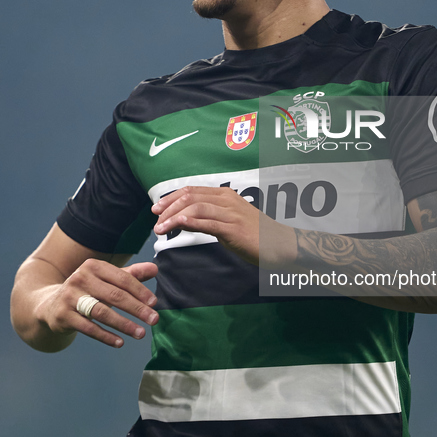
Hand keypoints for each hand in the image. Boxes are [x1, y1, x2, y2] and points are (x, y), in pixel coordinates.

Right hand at [37, 260, 158, 347]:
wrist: (49, 304)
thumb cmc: (86, 290)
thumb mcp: (106, 280)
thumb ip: (130, 275)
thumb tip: (155, 269)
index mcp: (94, 266)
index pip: (122, 278)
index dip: (140, 291)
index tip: (154, 304)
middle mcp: (80, 278)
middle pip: (114, 295)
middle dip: (137, 309)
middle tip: (154, 320)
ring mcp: (69, 297)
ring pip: (102, 312)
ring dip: (123, 324)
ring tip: (140, 333)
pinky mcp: (63, 315)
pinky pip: (88, 328)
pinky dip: (105, 336)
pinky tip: (120, 342)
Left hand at [151, 186, 296, 265]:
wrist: (280, 245)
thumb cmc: (256, 235)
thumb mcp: (230, 221)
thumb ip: (210, 217)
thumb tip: (187, 220)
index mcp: (226, 195)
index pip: (193, 190)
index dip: (172, 198)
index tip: (157, 208)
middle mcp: (227, 200)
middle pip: (191, 197)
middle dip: (168, 207)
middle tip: (156, 218)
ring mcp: (231, 214)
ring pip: (196, 208)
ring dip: (174, 217)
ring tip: (161, 228)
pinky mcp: (234, 229)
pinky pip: (208, 223)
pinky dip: (190, 223)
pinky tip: (178, 225)